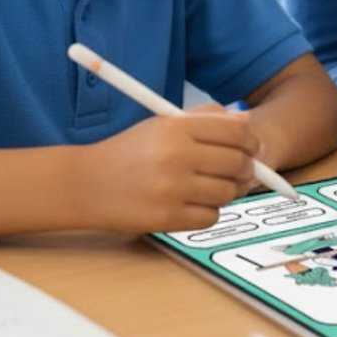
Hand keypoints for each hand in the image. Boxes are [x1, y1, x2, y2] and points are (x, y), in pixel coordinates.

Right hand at [77, 107, 257, 232]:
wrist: (85, 184)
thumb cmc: (129, 152)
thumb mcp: (162, 123)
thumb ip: (205, 118)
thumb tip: (247, 122)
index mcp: (175, 127)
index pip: (236, 131)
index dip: (250, 141)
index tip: (250, 148)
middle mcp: (175, 156)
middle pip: (238, 163)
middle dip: (246, 169)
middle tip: (239, 172)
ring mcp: (171, 189)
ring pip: (228, 193)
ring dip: (226, 192)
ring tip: (209, 188)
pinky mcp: (166, 218)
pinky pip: (210, 217)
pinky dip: (207, 213)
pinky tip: (192, 204)